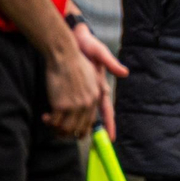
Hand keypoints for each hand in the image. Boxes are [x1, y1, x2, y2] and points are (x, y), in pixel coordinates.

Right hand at [44, 45, 100, 139]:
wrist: (65, 55)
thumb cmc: (76, 63)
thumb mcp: (93, 75)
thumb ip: (96, 88)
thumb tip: (103, 94)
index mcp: (96, 97)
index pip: (92, 121)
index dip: (84, 131)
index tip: (79, 137)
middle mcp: (88, 104)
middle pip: (79, 128)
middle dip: (68, 133)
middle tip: (59, 131)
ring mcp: (75, 106)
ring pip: (66, 128)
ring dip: (57, 129)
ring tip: (51, 124)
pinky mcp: (61, 105)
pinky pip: (54, 122)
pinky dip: (49, 122)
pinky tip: (45, 117)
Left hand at [74, 22, 127, 139]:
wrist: (72, 39)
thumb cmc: (88, 45)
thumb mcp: (100, 53)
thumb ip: (110, 63)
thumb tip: (123, 73)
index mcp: (100, 88)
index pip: (107, 110)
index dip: (109, 124)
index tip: (111, 139)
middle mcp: (92, 94)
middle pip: (93, 117)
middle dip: (89, 130)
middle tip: (84, 142)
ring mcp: (81, 93)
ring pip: (80, 115)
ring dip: (74, 126)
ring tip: (65, 135)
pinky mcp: (70, 90)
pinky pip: (68, 107)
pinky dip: (63, 116)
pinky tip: (56, 120)